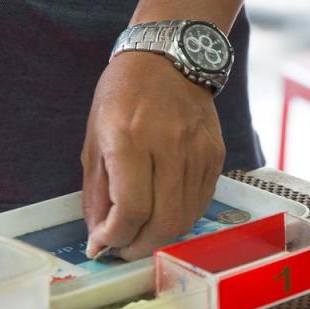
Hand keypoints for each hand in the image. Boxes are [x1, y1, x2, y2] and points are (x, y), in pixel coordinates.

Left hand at [81, 53, 225, 259]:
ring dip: (161, 237)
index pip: (130, 208)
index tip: (102, 244)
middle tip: (124, 249)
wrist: (169, 58)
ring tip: (142, 235)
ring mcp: (197, 151)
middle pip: (163, 221)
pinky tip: (164, 213)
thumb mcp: (95, 139)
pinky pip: (200, 202)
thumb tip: (99, 238)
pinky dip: (181, 217)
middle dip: (140, 247)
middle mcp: (168, 145)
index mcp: (129, 139)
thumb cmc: (123, 95)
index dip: (115, 237)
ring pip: (185, 217)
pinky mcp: (215, 155)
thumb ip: (97, 192)